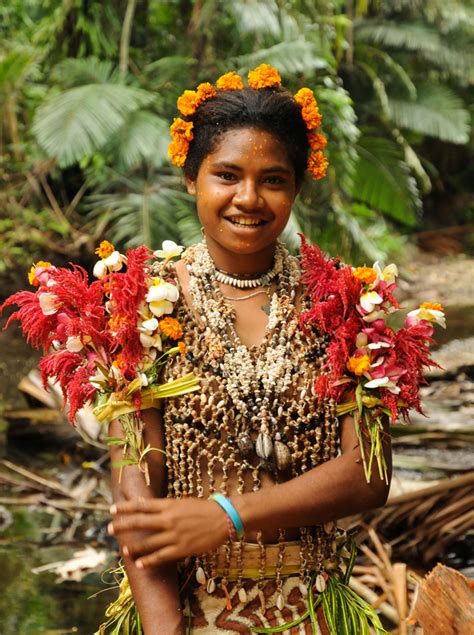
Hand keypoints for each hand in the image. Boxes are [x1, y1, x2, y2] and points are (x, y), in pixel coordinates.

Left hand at [108, 497, 228, 567]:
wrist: (223, 519)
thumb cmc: (202, 509)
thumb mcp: (182, 502)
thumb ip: (164, 506)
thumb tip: (145, 505)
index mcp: (169, 505)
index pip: (142, 505)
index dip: (126, 507)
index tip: (112, 509)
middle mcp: (169, 519)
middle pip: (140, 522)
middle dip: (123, 525)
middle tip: (108, 528)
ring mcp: (174, 535)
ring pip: (148, 542)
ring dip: (134, 547)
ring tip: (124, 550)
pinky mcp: (182, 548)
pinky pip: (161, 556)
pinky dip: (149, 561)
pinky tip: (140, 564)